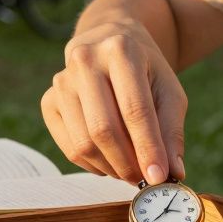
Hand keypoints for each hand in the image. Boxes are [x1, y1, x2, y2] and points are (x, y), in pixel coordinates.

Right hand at [41, 20, 187, 184]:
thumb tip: (173, 173)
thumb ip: (171, 131)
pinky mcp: (48, 100)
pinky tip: (109, 160)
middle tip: (144, 179)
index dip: (147, 148)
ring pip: (83, 143)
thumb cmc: (144, 71)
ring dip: (110, 168)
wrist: (108, 42)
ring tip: (130, 170)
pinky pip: (69, 147)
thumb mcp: (168, 91)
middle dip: (127, 163)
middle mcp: (85, 60)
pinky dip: (92, 165)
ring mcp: (61, 80)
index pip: (134, 109)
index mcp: (121, 50)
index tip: (159, 178)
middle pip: (103, 129)